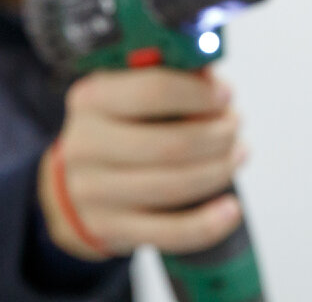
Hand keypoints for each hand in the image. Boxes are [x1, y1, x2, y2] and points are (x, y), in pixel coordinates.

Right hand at [38, 68, 246, 258]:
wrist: (74, 185)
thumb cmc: (118, 128)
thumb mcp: (128, 93)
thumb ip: (170, 79)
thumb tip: (214, 82)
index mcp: (92, 98)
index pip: (151, 91)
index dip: (198, 94)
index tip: (225, 94)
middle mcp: (86, 145)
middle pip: (169, 145)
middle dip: (216, 135)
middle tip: (234, 125)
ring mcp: (95, 193)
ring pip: (173, 187)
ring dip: (218, 170)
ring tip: (237, 154)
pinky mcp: (111, 229)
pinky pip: (170, 232)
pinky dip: (208, 223)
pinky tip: (231, 209)